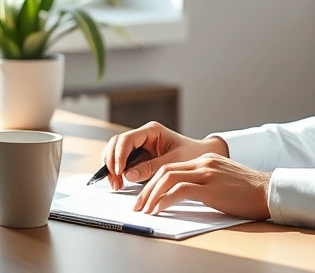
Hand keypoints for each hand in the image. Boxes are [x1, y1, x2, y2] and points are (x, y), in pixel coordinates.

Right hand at [101, 121, 227, 189]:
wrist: (202, 156)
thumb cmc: (192, 154)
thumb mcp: (174, 161)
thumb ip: (152, 167)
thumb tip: (129, 175)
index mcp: (152, 131)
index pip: (127, 139)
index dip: (119, 155)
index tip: (119, 171)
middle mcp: (143, 136)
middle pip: (116, 144)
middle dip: (111, 162)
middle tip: (114, 181)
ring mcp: (140, 146)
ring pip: (115, 152)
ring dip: (112, 168)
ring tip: (116, 184)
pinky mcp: (139, 156)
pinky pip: (122, 161)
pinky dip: (118, 171)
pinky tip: (120, 183)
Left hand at [132, 153, 271, 219]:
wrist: (268, 191)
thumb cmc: (248, 193)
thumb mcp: (223, 181)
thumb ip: (204, 183)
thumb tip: (182, 197)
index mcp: (206, 160)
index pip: (172, 166)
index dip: (154, 181)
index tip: (146, 196)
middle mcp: (204, 162)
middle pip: (165, 170)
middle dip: (147, 188)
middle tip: (138, 205)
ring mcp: (207, 173)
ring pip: (168, 178)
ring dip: (152, 195)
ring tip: (144, 210)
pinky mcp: (211, 187)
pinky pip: (179, 191)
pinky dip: (165, 200)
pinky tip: (158, 210)